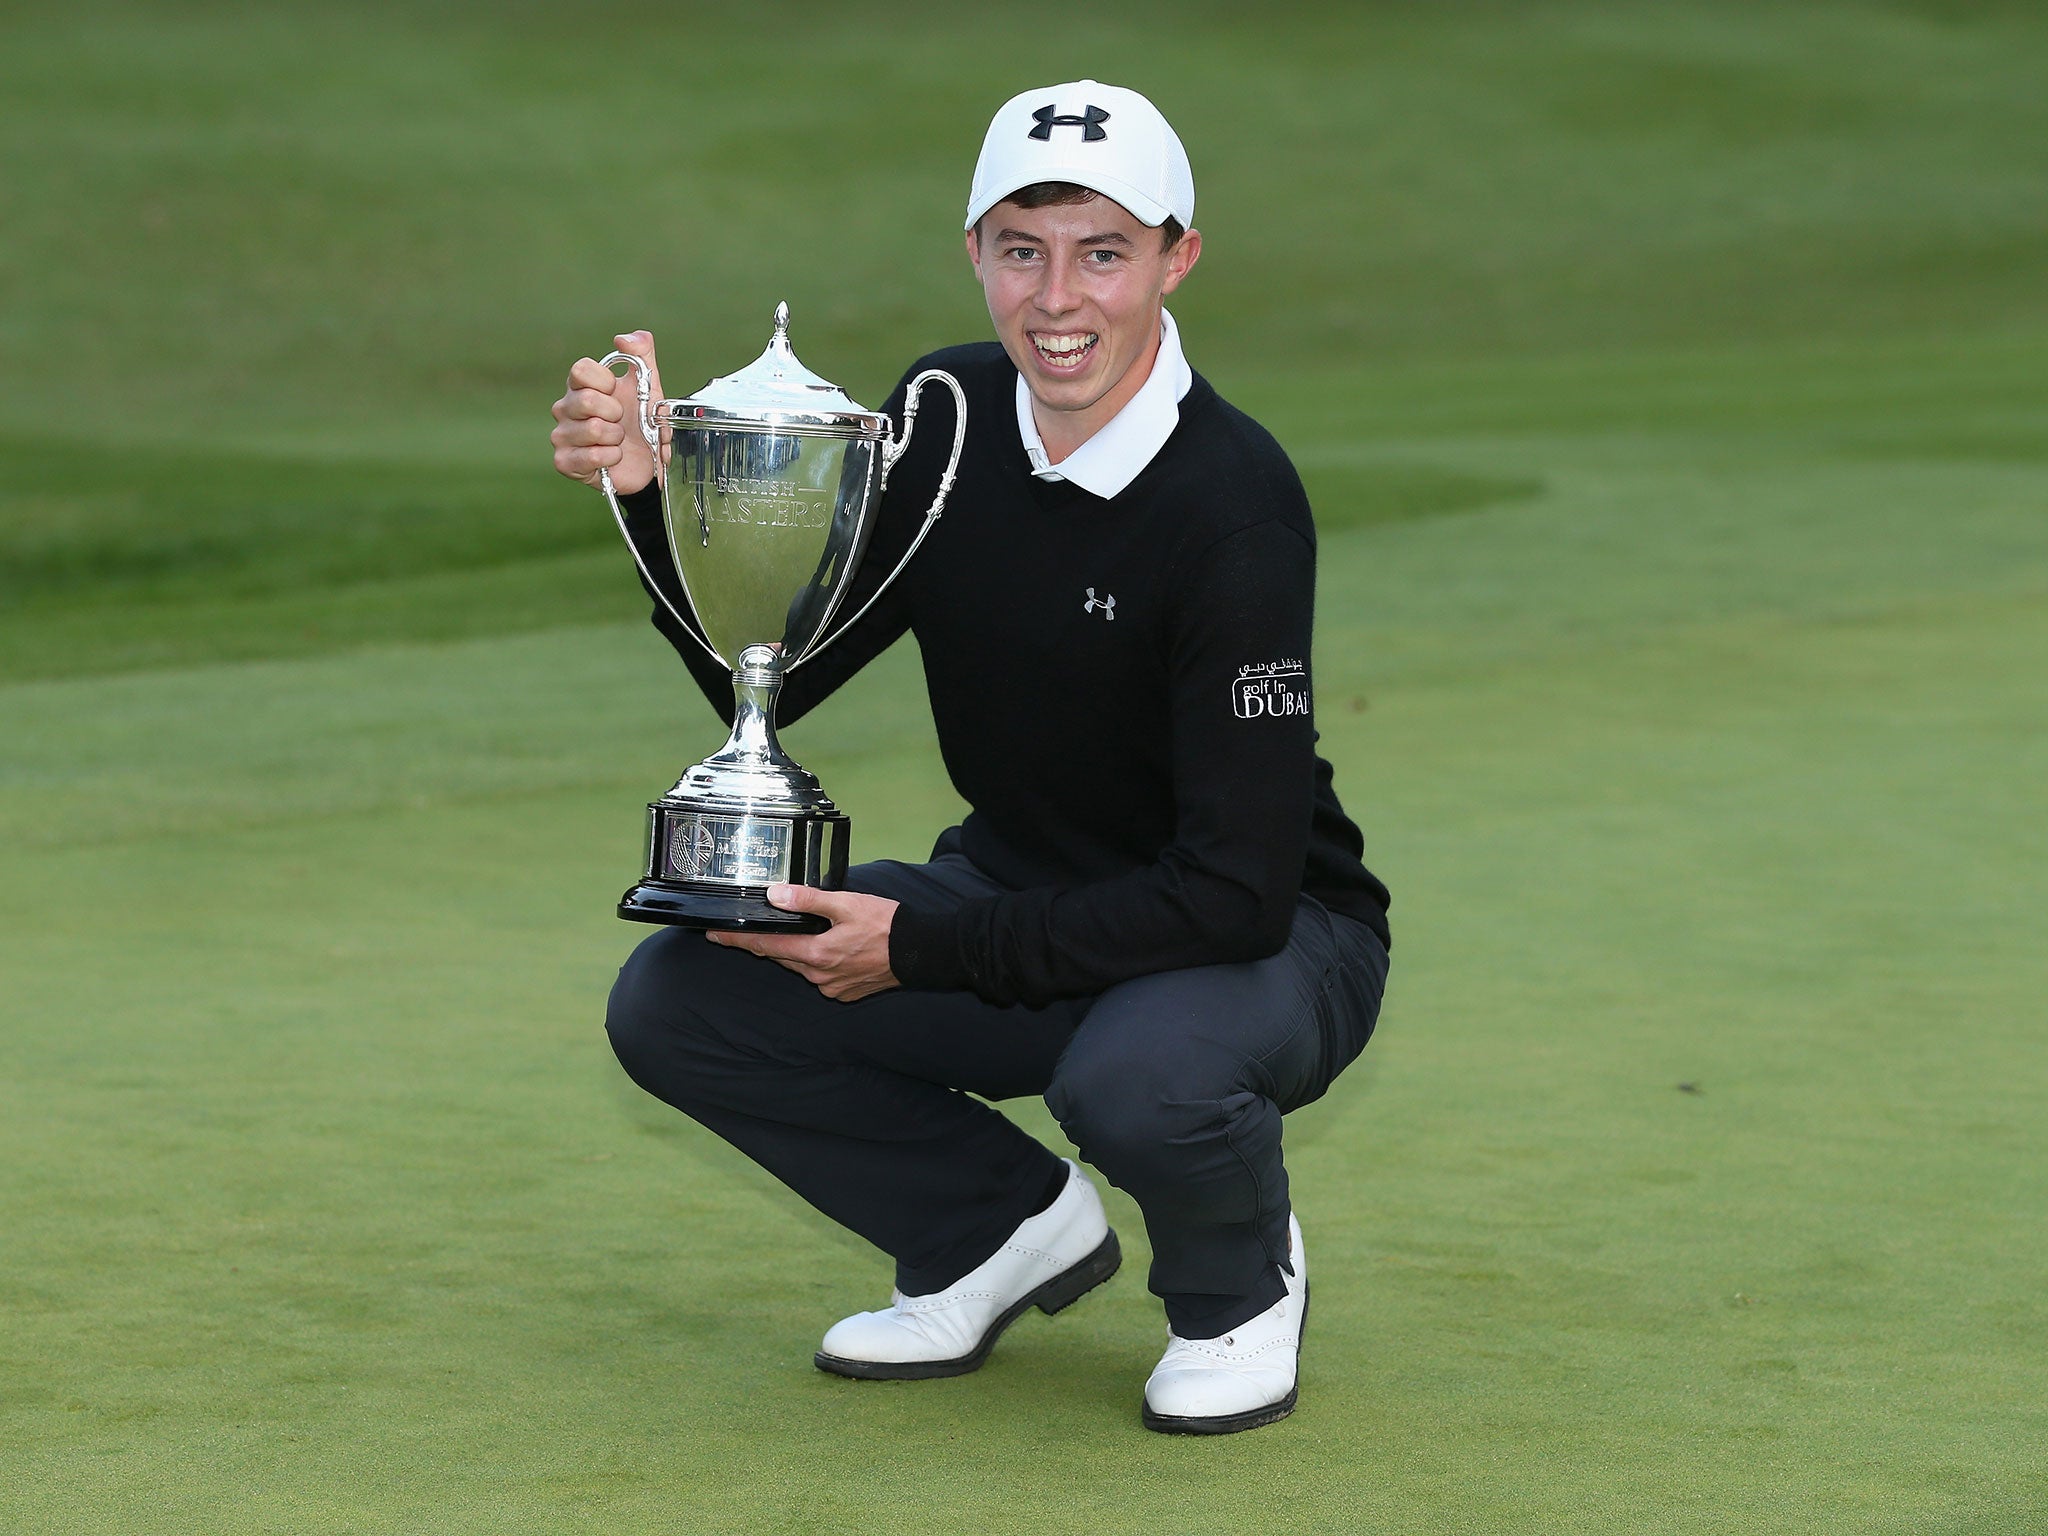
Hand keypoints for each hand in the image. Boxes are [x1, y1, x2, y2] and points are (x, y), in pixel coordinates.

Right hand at [550, 330, 665, 493]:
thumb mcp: (649, 385)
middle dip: (616, 413)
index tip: (618, 392)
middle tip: (621, 421)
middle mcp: (564, 407)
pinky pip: (592, 456)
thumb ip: (641, 353)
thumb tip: (623, 339)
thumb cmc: (641, 423)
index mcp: (580, 385)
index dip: (606, 382)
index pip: (580, 369)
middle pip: (586, 400)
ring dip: (617, 438)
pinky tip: (612, 457)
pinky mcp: (564, 462)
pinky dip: (612, 457)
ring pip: (592, 429)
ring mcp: (561, 435)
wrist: (646, 463)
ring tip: (618, 440)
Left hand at [708, 886, 901, 1001]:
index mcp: (816, 954)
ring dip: (794, 951)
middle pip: (781, 957)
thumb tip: (775, 895)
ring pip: (801, 965)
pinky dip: (817, 961)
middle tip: (748, 929)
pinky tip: (829, 948)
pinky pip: (820, 975)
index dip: (737, 940)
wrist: (920, 952)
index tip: (715, 935)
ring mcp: (832, 987)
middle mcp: (819, 976)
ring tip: (797, 933)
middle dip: (765, 943)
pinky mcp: (845, 992)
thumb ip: (808, 899)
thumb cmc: (887, 925)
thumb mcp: (846, 903)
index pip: (765, 947)